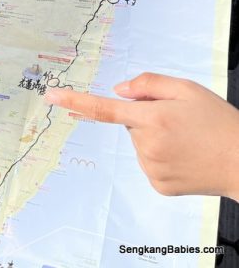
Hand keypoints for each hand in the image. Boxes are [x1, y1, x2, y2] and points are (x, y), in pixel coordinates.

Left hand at [45, 72, 238, 200]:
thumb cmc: (217, 121)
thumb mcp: (187, 89)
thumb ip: (148, 84)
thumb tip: (118, 90)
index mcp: (153, 117)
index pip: (105, 108)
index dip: (75, 100)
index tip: (51, 96)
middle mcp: (147, 145)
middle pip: (129, 123)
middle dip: (146, 117)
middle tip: (177, 121)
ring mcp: (151, 168)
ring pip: (138, 143)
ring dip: (153, 137)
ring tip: (184, 138)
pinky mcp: (157, 184)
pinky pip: (147, 162)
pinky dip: (160, 155)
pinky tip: (182, 154)